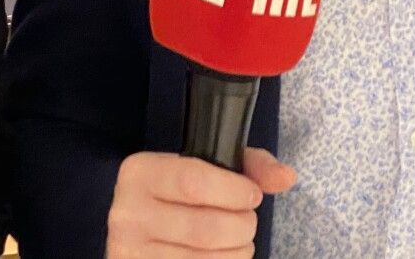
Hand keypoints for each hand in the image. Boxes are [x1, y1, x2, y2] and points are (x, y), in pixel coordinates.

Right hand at [105, 149, 296, 258]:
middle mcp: (128, 213)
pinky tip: (222, 256)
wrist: (137, 223)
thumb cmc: (175, 192)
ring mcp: (132, 251)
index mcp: (139, 172)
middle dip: (242, 226)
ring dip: (237, 252)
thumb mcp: (201, 166)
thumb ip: (246, 165)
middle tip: (246, 221)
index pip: (193, 182)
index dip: (234, 192)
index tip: (251, 195)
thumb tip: (286, 177)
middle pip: (205, 228)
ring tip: (237, 241)